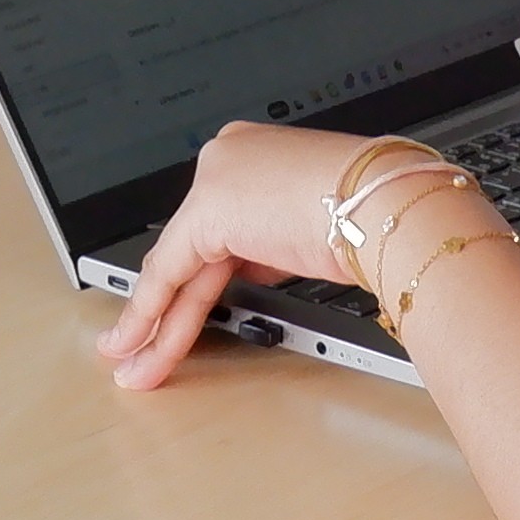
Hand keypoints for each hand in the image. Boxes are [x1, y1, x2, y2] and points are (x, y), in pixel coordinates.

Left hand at [96, 123, 489, 390]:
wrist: (386, 202)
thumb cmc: (372, 211)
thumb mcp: (309, 229)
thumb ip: (270, 241)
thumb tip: (256, 262)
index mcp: (256, 157)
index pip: (215, 227)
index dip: (197, 277)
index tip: (180, 310)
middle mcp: (228, 160)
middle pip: (190, 251)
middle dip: (164, 308)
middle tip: (138, 346)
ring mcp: (215, 179)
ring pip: (175, 267)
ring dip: (152, 324)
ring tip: (133, 363)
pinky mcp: (207, 209)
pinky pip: (169, 272)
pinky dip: (150, 312)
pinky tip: (136, 341)